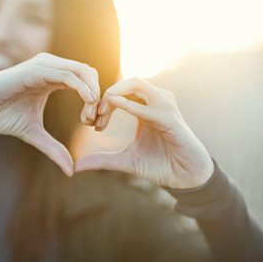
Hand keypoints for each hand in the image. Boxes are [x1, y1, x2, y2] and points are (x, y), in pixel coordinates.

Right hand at [0, 53, 99, 175]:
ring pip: (82, 70)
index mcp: (52, 77)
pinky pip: (66, 74)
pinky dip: (81, 88)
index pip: (85, 80)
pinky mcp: (34, 69)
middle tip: (92, 121)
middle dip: (97, 96)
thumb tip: (71, 171)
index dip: (94, 100)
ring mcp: (42, 65)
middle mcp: (50, 66)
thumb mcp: (33, 134)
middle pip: (88, 72)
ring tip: (88, 116)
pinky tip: (86, 103)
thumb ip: (53, 148)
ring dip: (92, 93)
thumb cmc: (0, 115)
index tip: (91, 124)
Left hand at [75, 77, 213, 188]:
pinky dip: (129, 105)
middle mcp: (155, 102)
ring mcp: (165, 107)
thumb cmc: (160, 165)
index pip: (118, 92)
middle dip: (104, 94)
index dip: (100, 103)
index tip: (88, 122)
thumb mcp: (124, 161)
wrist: (186, 179)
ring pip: (137, 84)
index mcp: (144, 107)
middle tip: (91, 114)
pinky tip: (112, 104)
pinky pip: (149, 107)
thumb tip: (76, 166)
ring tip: (99, 110)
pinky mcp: (172, 120)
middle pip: (126, 82)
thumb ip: (102, 160)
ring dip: (114, 94)